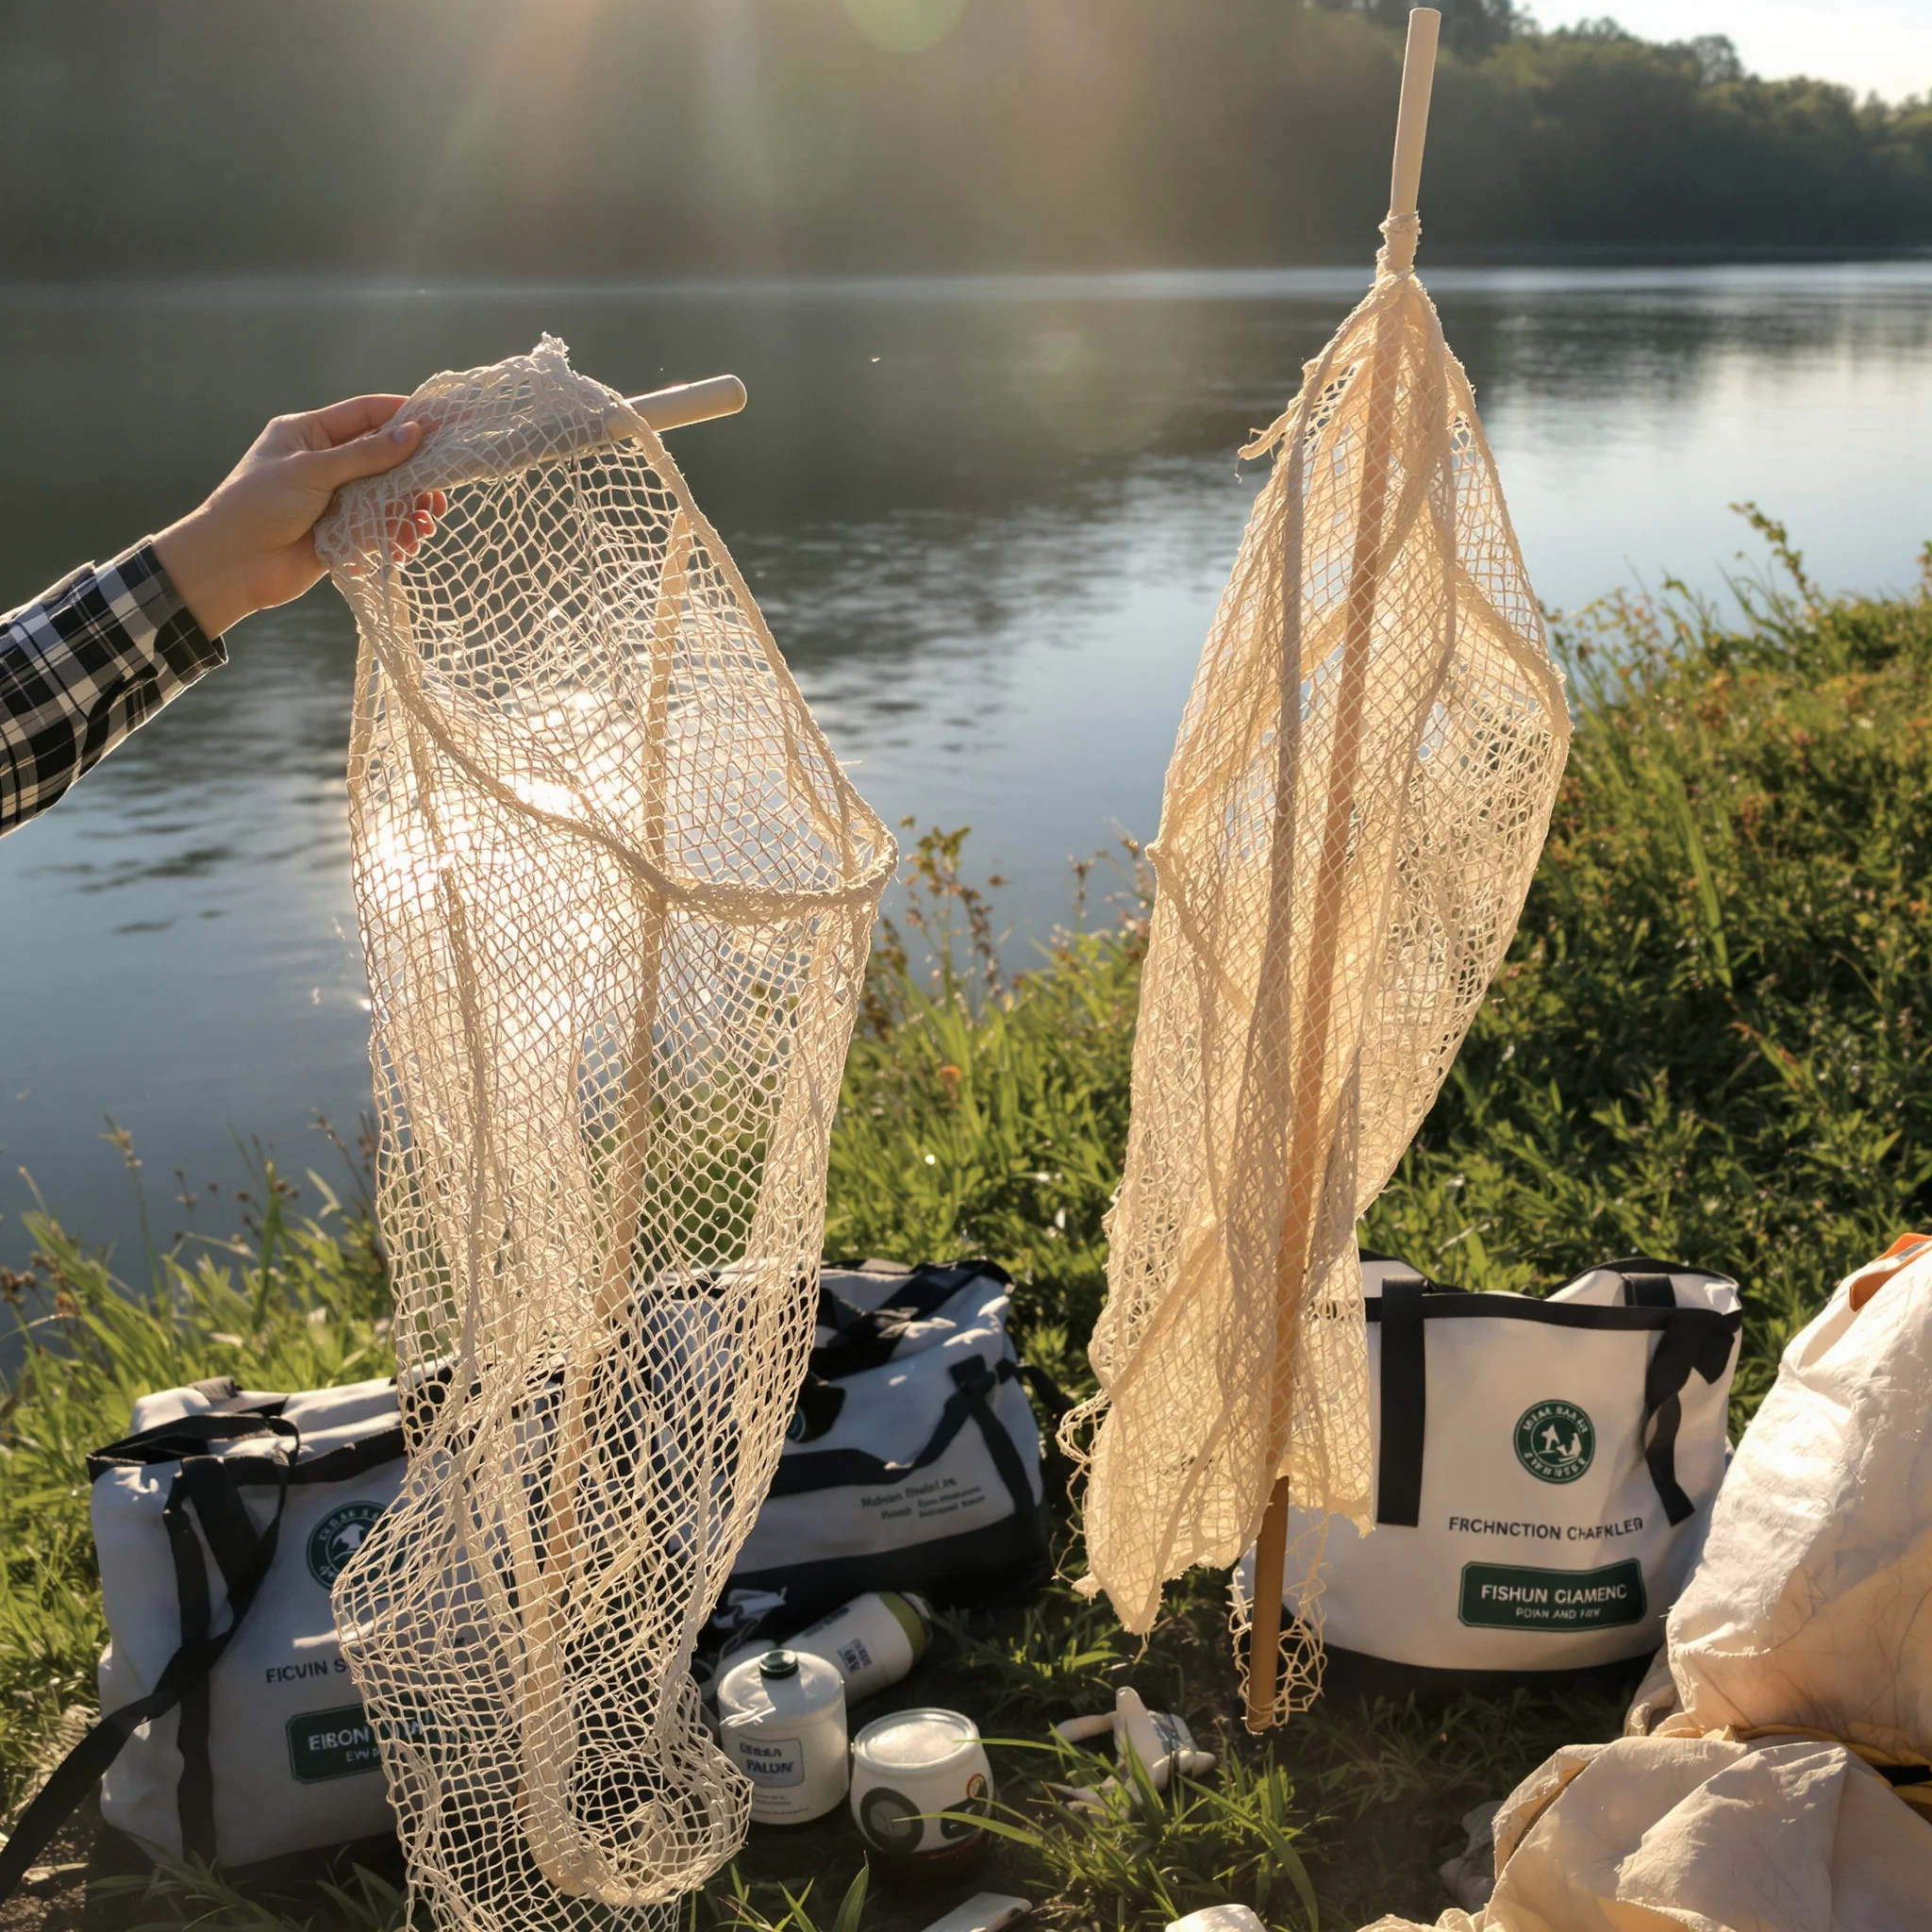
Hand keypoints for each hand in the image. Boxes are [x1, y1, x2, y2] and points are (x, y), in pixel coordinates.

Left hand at [153, 395, 443, 638]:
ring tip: (424, 525)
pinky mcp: (340, 533)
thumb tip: (414, 433)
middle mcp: (324, 463)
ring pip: (385, 496)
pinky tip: (404, 547)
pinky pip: (378, 529)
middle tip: (441, 488)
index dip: (402, 416)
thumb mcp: (312, 471)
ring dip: (408, 510)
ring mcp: (333, 500)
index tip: (441, 424)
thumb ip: (365, 455)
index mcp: (309, 434)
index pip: (365, 414)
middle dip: (413, 472)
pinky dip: (394, 536)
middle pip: (381, 458)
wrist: (231, 564)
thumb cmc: (259, 505)